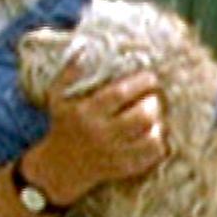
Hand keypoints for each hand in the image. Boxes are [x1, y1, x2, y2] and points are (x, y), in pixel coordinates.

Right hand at [20, 67, 167, 205]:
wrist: (59, 168)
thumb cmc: (63, 125)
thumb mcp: (57, 97)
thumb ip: (69, 72)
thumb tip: (85, 48)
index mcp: (86, 112)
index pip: (120, 93)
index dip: (141, 82)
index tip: (150, 77)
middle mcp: (101, 133)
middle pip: (141, 116)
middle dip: (154, 103)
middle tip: (153, 98)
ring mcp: (114, 153)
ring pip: (151, 138)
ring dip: (159, 124)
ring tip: (156, 117)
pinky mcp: (123, 168)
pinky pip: (151, 156)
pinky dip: (158, 143)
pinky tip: (154, 134)